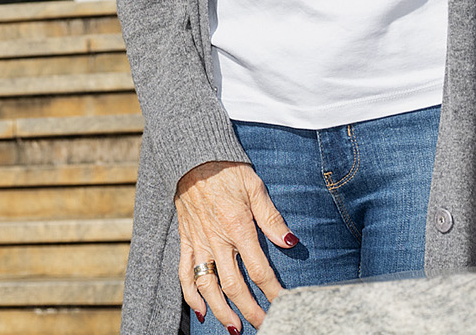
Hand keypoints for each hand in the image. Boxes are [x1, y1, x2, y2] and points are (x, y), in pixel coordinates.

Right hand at [175, 160, 294, 331]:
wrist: (193, 157)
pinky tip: (201, 310)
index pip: (258, 269)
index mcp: (237, 227)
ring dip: (221, 310)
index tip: (283, 304)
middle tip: (265, 325)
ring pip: (208, 285)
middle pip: (234, 285)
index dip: (272, 291)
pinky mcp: (186, 240)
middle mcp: (216, 240)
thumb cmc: (228, 170)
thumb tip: (290, 242)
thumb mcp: (255, 186)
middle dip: (250, 310)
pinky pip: (185, 273)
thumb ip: (271, 218)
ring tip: (234, 328)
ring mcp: (198, 242)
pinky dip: (190, 295)